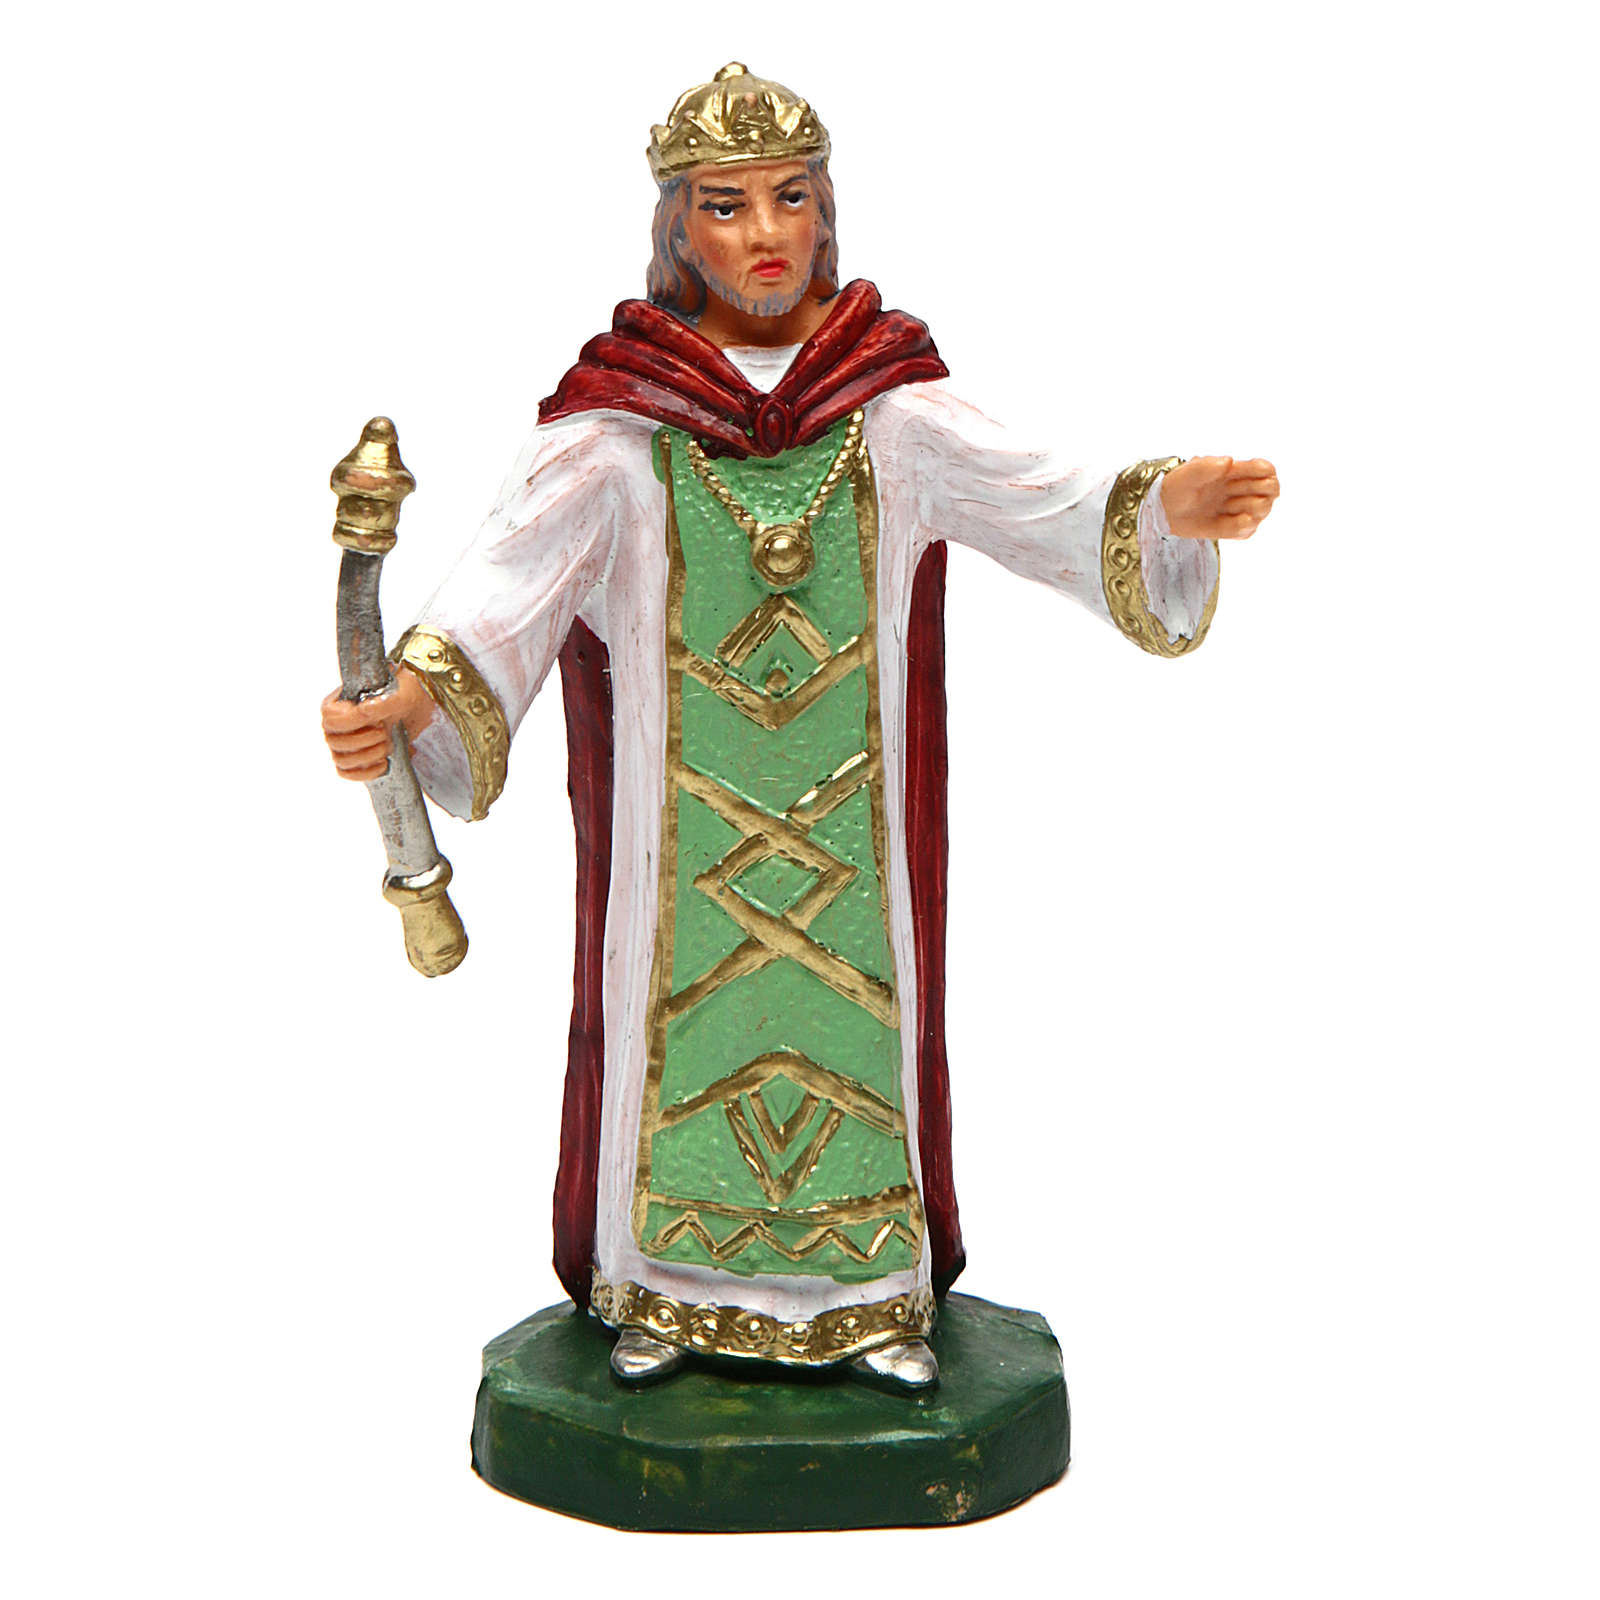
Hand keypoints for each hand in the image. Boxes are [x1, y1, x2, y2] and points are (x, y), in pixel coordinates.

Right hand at [321, 667, 433, 781]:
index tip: (375, 719)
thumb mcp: (399, 696)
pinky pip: (348, 773)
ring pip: (341, 760)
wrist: (412, 711)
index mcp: (337, 704)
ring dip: (367, 756)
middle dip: (363, 740)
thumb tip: (364, 710)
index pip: (330, 717)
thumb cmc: (400, 698)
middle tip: (384, 731)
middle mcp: (335, 726)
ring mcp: (342, 746)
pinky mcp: (353, 761)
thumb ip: (382, 702)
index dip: (351, 721)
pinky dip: (366, 772)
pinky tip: (384, 763)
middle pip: (334, 741)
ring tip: (387, 745)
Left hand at [1160, 456, 1278, 539]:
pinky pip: (1249, 531)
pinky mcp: (1232, 528)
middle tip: (1241, 495)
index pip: (1266, 469)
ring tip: (1229, 508)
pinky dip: (1241, 528)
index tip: (1253, 477)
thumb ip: (1207, 466)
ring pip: (1263, 510)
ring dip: (1252, 510)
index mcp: (1235, 471)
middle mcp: (1240, 489)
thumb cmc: (1177, 486)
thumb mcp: (1188, 472)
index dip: (1266, 472)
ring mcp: (1237, 509)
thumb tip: (1228, 462)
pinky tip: (1225, 524)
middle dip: (1265, 493)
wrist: (1164, 510)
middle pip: (1272, 489)